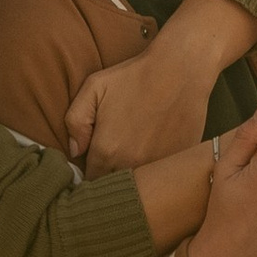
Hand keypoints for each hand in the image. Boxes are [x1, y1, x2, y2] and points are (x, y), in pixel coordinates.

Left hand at [67, 0, 256, 168]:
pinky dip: (158, 173)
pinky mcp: (178, 163)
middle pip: (113, 186)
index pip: (90, 180)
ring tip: (133, 160)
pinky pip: (163, 178)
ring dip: (134, 179)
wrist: (181, 69)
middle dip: (110, 179)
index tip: (94, 166)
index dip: (90, 174)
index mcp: (106, 150)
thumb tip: (75, 150)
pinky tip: (156, 152)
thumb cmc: (135, 76)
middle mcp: (130, 164)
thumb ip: (75, 121)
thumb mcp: (94, 87)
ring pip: (139, 187)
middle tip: (112, 163)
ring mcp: (157, 166)